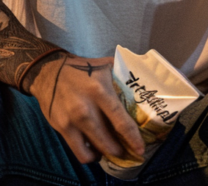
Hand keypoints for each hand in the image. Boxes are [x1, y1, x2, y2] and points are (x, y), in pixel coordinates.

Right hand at [29, 54, 143, 163]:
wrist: (48, 72)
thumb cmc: (83, 68)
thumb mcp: (106, 66)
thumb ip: (124, 75)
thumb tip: (145, 84)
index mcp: (100, 92)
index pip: (120, 121)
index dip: (132, 138)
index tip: (140, 148)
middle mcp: (85, 109)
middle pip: (106, 139)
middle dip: (120, 150)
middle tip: (129, 152)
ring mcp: (70, 121)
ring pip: (91, 148)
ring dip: (104, 154)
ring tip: (113, 152)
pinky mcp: (60, 127)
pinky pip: (76, 149)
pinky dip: (88, 154)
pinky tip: (95, 151)